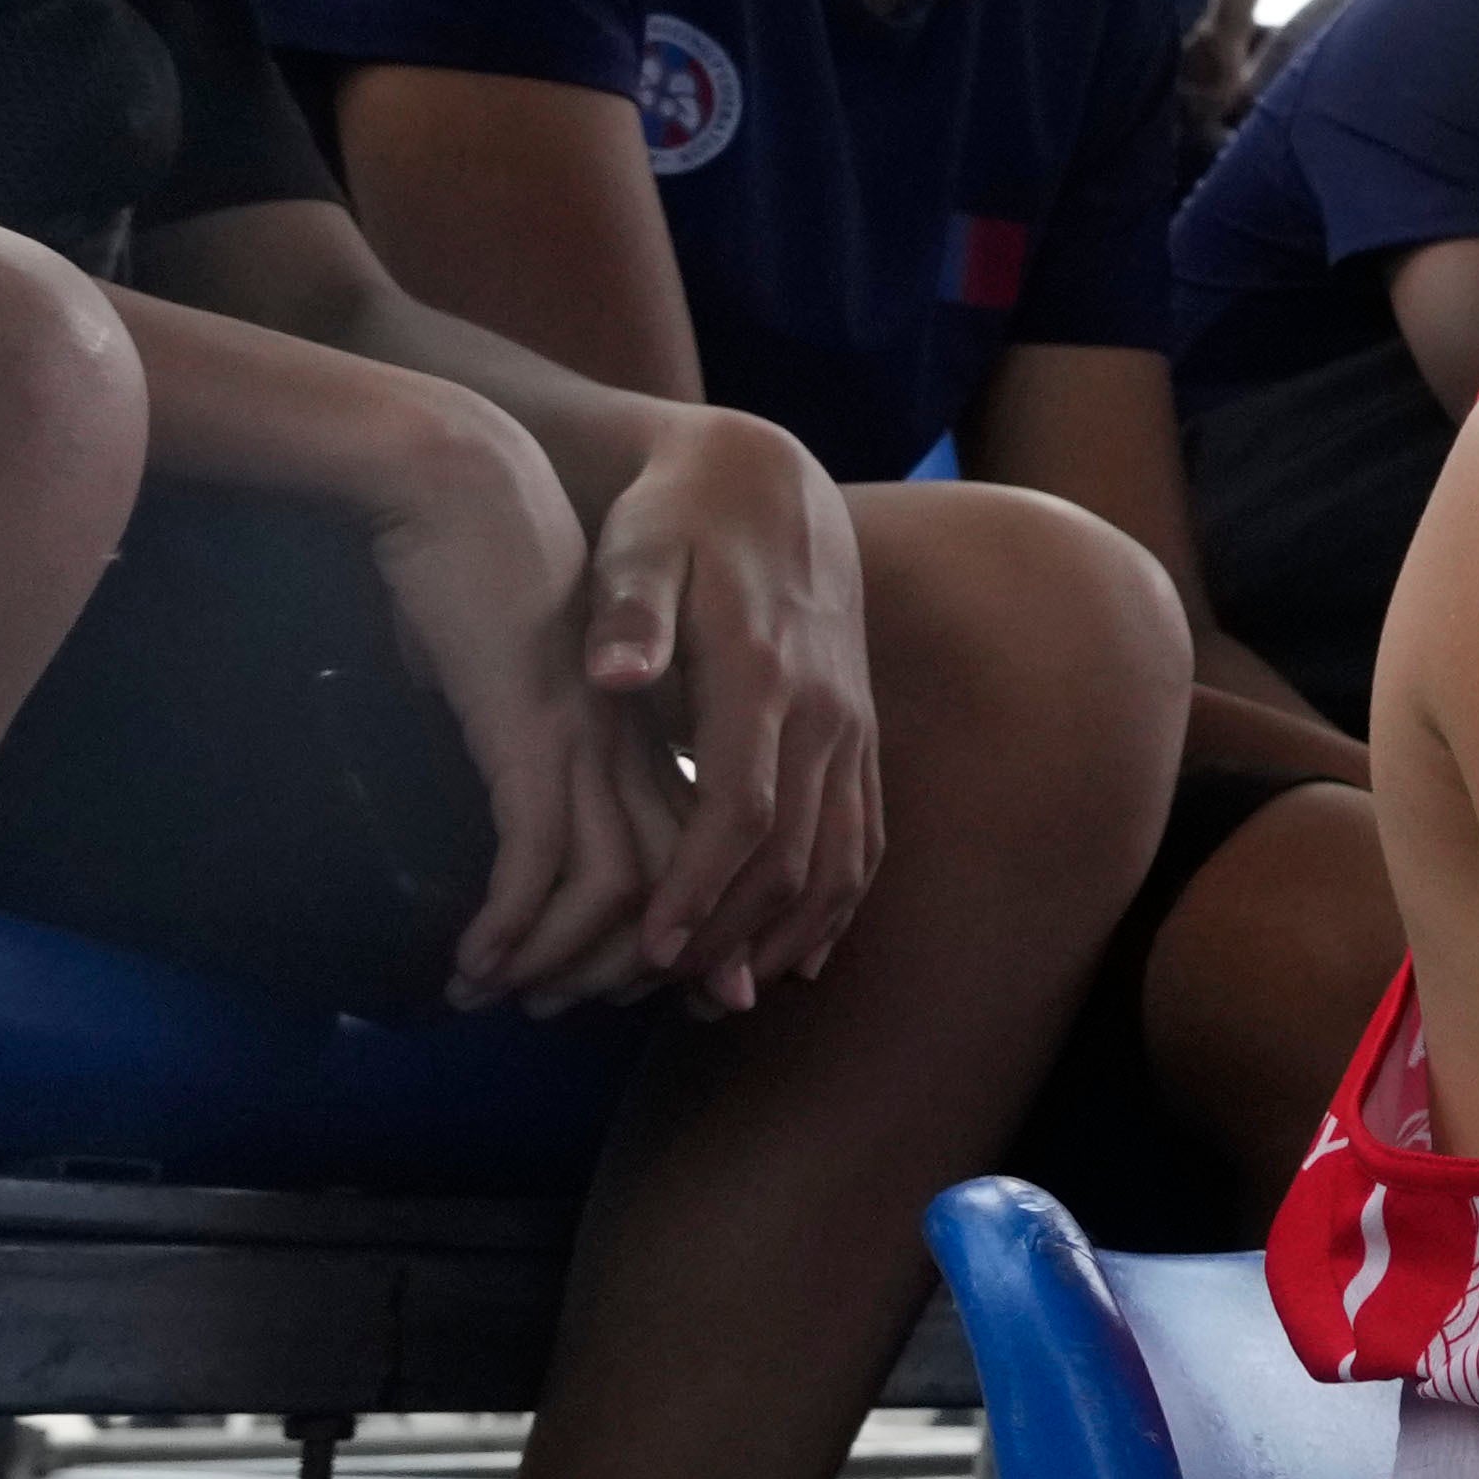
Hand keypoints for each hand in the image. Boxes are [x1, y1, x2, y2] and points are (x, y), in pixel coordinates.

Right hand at [355, 407, 692, 1016]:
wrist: (469, 486)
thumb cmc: (501, 582)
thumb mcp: (551, 682)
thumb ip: (565, 756)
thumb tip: (552, 837)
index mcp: (665, 732)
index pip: (721, 859)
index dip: (701, 936)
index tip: (660, 994)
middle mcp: (647, 743)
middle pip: (685, 889)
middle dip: (639, 973)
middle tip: (566, 1013)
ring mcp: (596, 738)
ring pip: (621, 890)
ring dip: (565, 961)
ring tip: (506, 996)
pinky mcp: (533, 729)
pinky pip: (540, 859)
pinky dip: (511, 924)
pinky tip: (472, 962)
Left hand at [574, 413, 885, 1004]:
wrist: (765, 482)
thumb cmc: (678, 520)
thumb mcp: (637, 547)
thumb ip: (627, 612)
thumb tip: (614, 673)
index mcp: (766, 676)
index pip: (743, 809)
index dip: (701, 887)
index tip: (650, 948)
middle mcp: (824, 713)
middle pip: (794, 853)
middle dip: (734, 933)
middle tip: (663, 993)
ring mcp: (850, 728)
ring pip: (839, 858)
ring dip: (787, 935)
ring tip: (724, 996)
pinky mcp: (857, 735)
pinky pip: (864, 838)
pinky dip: (835, 906)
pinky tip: (796, 957)